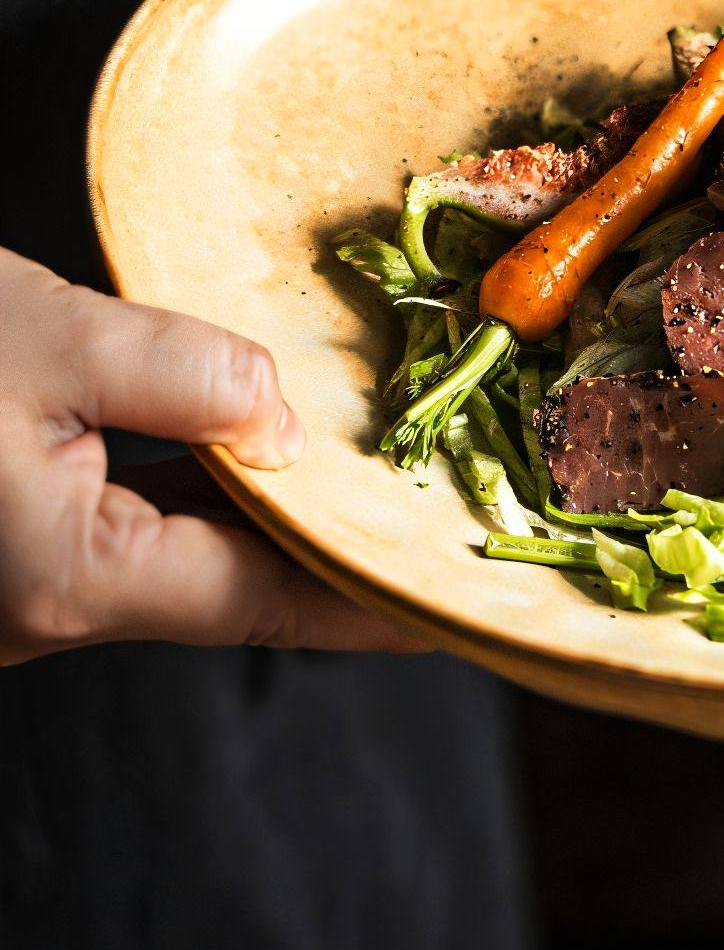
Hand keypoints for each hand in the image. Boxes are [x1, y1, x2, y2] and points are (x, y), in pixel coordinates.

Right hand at [0, 248, 422, 663]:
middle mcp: (45, 609)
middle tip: (435, 517)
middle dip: (336, 546)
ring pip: (182, 554)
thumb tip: (283, 427)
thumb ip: (189, 377)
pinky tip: (251, 452)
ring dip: (272, 514)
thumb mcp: (53, 340)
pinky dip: (201, 493)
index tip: (453, 600)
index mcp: (71, 581)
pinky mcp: (10, 548)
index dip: (372, 595)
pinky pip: (130, 527)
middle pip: (235, 582)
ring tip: (367, 479)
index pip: (270, 604)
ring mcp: (25, 586)